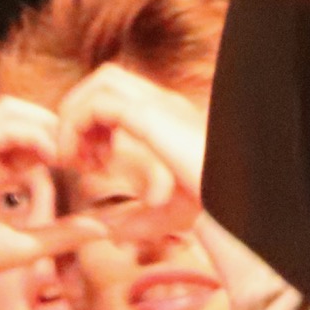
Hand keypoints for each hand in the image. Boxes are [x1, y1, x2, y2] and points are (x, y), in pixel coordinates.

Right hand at [0, 97, 103, 304]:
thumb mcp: (24, 245)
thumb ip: (61, 234)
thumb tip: (101, 228)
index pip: (34, 132)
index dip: (65, 140)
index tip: (90, 164)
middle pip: (26, 113)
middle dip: (60, 126)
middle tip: (84, 154)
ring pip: (11, 110)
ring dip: (46, 124)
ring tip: (67, 154)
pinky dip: (30, 132)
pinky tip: (49, 156)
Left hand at [55, 64, 206, 225]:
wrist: (234, 195)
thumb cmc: (212, 204)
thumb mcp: (171, 211)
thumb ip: (140, 220)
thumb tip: (112, 232)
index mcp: (173, 117)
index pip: (123, 94)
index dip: (95, 122)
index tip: (92, 164)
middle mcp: (165, 102)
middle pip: (108, 78)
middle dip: (80, 109)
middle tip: (76, 155)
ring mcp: (159, 103)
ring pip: (100, 82)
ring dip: (75, 115)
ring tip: (75, 156)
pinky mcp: (148, 115)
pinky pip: (95, 104)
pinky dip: (74, 128)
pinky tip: (81, 161)